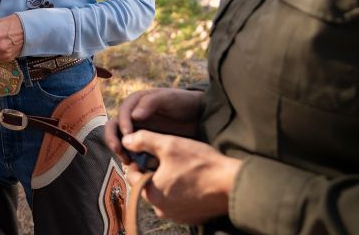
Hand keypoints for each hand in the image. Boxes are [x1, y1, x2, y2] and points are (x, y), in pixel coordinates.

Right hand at [106, 88, 202, 162]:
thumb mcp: (167, 99)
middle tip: (120, 151)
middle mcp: (132, 116)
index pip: (122, 113)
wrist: (198, 115)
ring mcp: (137, 129)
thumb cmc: (182, 102)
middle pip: (114, 127)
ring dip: (120, 150)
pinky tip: (136, 164)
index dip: (122, 124)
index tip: (128, 136)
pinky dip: (131, 156)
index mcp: (135, 103)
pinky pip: (132, 150)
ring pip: (120, 140)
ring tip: (127, 161)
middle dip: (113, 139)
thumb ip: (150, 103)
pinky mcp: (144, 142)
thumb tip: (134, 116)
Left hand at [121, 130, 240, 223]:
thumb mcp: (169, 144)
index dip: (137, 160)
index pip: (132, 175)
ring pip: (163, 195)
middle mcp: (161, 210)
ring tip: (180, 168)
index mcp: (151, 193)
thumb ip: (143, 140)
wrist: (233, 183)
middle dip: (152, 171)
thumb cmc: (200, 163)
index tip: (146, 151)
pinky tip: (191, 179)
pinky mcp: (192, 218)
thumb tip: (126, 140)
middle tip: (165, 158)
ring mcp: (178, 216)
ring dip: (166, 182)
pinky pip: (178, 203)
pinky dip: (180, 192)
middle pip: (147, 186)